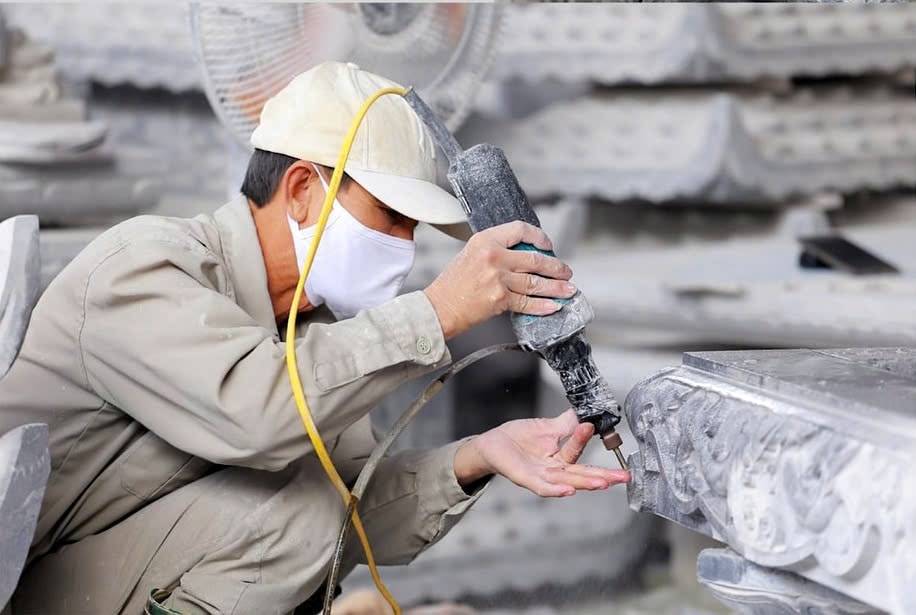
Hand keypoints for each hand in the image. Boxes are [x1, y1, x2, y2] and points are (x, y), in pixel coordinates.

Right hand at [423, 221, 574, 339]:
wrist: (439, 307)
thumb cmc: (454, 284)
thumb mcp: (471, 254)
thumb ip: (497, 250)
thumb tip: (526, 255)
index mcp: (485, 240)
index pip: (520, 230)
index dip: (539, 236)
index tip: (548, 245)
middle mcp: (493, 256)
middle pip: (534, 259)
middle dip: (555, 267)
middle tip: (565, 271)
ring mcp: (497, 279)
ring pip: (535, 282)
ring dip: (556, 287)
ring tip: (568, 289)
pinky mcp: (499, 299)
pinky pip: (527, 302)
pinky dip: (543, 305)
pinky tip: (553, 305)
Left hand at [454, 409, 630, 496]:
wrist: (491, 444)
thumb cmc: (517, 439)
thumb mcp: (547, 427)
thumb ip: (568, 423)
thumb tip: (587, 412)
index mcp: (560, 458)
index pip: (580, 453)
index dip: (588, 441)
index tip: (595, 427)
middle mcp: (553, 470)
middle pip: (582, 475)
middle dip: (604, 476)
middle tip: (624, 476)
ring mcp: (540, 476)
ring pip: (567, 482)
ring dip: (586, 483)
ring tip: (604, 483)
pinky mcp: (525, 479)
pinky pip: (542, 487)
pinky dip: (556, 490)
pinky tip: (569, 490)